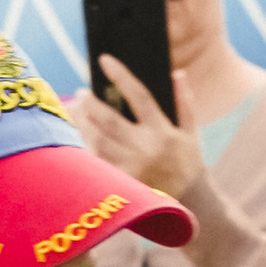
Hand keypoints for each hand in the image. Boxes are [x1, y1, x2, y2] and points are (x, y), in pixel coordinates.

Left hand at [68, 69, 204, 206]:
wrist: (190, 206)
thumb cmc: (188, 166)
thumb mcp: (191, 134)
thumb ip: (184, 103)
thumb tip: (177, 73)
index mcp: (162, 130)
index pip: (138, 95)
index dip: (120, 75)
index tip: (104, 59)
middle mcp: (145, 148)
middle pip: (108, 120)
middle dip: (90, 103)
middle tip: (80, 94)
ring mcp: (132, 167)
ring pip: (98, 140)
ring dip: (82, 124)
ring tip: (74, 112)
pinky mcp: (122, 183)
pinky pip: (98, 162)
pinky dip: (86, 148)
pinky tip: (78, 137)